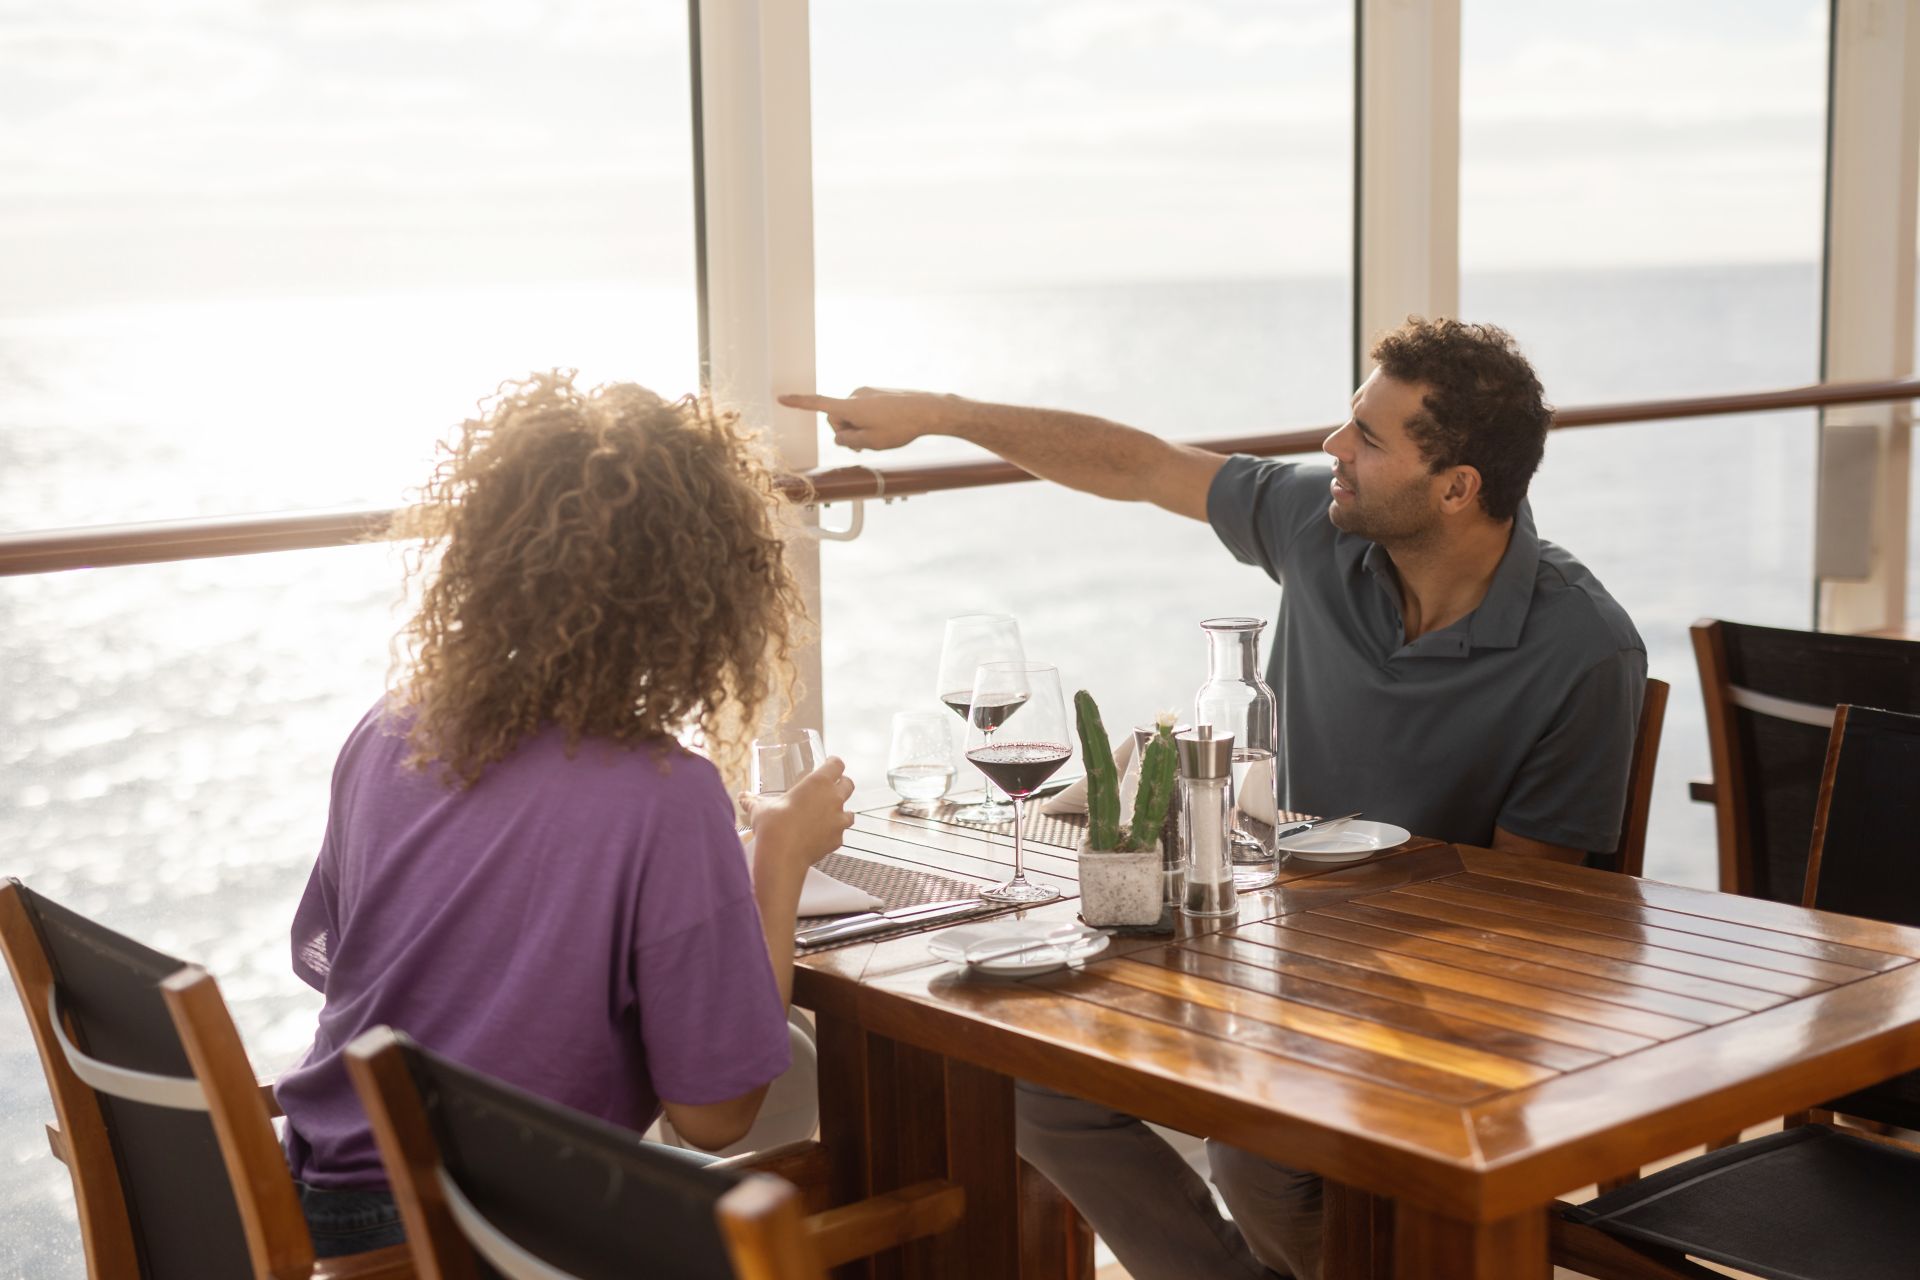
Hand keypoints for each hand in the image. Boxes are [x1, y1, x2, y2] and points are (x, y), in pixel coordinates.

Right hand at [738, 757, 855, 874]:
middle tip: (832, 787)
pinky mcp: (838, 839)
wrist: (782, 853)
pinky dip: (834, 834)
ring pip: (850, 812)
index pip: (837, 765)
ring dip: (842, 811)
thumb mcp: (760, 808)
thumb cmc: (773, 824)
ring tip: (829, 815)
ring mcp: (838, 820)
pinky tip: (822, 836)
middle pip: (849, 784)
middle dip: (843, 784)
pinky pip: (841, 833)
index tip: (831, 763)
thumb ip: (753, 800)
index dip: (835, 763)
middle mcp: (834, 798)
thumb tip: (742, 796)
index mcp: (818, 782)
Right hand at [777, 388, 953, 452]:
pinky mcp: (877, 394)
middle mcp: (855, 395)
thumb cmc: (901, 427)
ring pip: (852, 416)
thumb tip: (839, 436)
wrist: (929, 410)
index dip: (799, 403)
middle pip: (837, 419)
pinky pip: (864, 411)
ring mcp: (867, 393)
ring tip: (881, 437)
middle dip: (846, 433)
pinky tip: (888, 428)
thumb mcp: (870, 442)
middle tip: (865, 446)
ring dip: (859, 429)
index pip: (818, 404)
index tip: (781, 398)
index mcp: (850, 405)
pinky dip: (869, 422)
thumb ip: (848, 440)